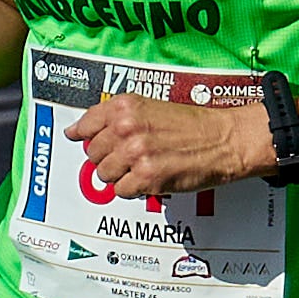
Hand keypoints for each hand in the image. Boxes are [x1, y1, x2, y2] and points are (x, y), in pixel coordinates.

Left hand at [70, 93, 268, 196]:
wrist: (224, 139)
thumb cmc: (191, 125)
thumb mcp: (148, 107)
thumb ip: (111, 117)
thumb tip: (74, 132)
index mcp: (124, 106)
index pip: (85, 125)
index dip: (88, 137)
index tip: (89, 141)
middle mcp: (126, 127)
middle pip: (93, 155)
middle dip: (110, 159)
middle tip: (133, 156)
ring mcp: (135, 153)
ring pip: (104, 175)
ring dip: (122, 175)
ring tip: (144, 166)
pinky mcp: (146, 177)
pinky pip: (122, 191)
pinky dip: (135, 189)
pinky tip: (151, 177)